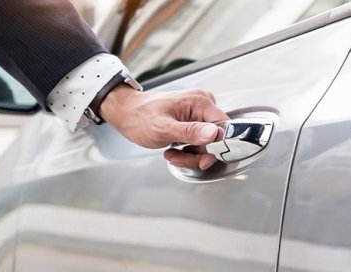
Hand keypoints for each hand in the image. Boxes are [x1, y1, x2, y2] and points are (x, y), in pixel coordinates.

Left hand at [99, 84, 228, 169]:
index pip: (225, 127)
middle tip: (179, 157)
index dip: (216, 147)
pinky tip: (174, 149)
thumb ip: (190, 132)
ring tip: (172, 153)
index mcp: (200, 102)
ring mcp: (198, 113)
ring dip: (190, 155)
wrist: (126, 113)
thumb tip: (214, 134)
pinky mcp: (194, 121)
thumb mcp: (163, 128)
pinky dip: (187, 150)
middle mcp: (203, 105)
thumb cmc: (139, 117)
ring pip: (207, 144)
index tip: (201, 158)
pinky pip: (199, 141)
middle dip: (198, 154)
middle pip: (216, 139)